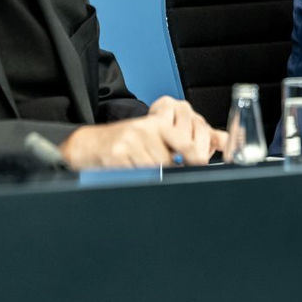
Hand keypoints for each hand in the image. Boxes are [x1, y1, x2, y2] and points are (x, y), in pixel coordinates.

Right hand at [60, 97, 225, 169]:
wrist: (89, 143)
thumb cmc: (127, 142)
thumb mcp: (153, 137)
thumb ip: (178, 145)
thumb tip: (212, 152)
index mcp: (159, 124)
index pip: (184, 144)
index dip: (195, 159)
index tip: (202, 168)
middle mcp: (145, 129)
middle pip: (169, 162)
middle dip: (170, 172)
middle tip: (167, 176)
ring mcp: (130, 141)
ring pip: (154, 170)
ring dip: (152, 176)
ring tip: (142, 170)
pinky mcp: (116, 154)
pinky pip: (135, 174)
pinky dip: (136, 178)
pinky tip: (130, 172)